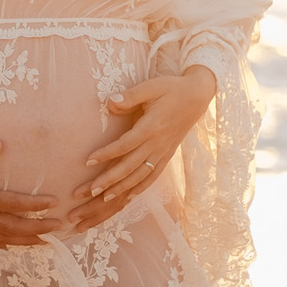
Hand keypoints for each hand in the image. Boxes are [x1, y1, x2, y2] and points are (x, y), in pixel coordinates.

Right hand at [0, 139, 60, 249]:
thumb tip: (1, 144)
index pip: (11, 203)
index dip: (34, 205)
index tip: (54, 202)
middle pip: (11, 227)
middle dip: (37, 228)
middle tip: (60, 226)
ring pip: (0, 238)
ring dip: (24, 241)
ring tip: (46, 242)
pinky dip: (0, 245)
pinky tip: (11, 247)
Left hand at [66, 68, 216, 231]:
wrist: (198, 96)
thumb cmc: (171, 89)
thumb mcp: (151, 87)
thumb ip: (130, 96)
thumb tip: (110, 101)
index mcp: (151, 127)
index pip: (125, 145)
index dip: (107, 154)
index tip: (88, 161)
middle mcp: (157, 144)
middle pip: (130, 166)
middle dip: (109, 180)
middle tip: (89, 191)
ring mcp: (164, 152)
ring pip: (141, 176)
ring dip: (122, 188)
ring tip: (103, 199)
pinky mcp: (168, 155)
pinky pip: (154, 176)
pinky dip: (141, 187)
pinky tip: (129, 197)